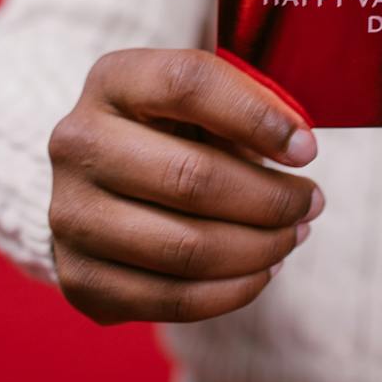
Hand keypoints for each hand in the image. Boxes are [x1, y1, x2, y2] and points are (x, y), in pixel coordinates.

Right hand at [47, 48, 321, 323]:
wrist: (99, 181)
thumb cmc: (170, 131)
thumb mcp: (201, 100)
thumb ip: (247, 108)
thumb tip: (298, 149)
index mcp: (112, 81)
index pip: (188, 84)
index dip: (258, 117)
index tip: (308, 149)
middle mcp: (77, 144)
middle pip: (191, 178)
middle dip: (271, 198)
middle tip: (312, 202)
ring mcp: (70, 217)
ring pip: (186, 249)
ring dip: (261, 248)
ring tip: (293, 236)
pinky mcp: (81, 280)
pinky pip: (173, 300)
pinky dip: (234, 291)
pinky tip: (263, 270)